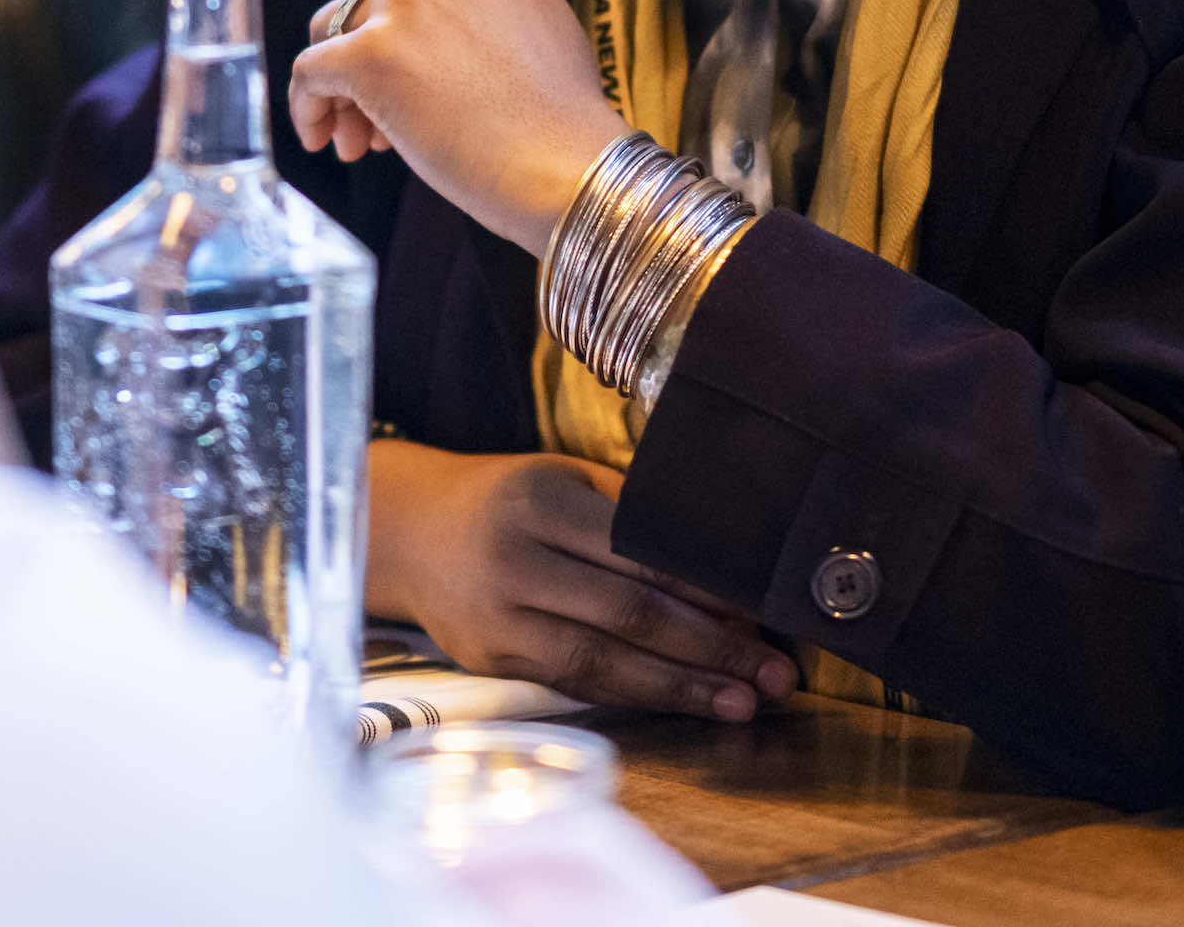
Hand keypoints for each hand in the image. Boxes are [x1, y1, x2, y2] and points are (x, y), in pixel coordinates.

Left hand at [290, 0, 625, 247]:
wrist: (567, 164)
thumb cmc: (558, 115)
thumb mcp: (532, 22)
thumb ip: (477, 6)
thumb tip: (418, 33)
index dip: (396, 31)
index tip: (411, 80)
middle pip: (362, 0)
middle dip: (362, 56)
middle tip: (376, 123)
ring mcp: (403, 3)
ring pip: (329, 32)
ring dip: (339, 88)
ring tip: (358, 143)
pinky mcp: (369, 55)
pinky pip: (308, 72)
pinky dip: (305, 107)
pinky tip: (320, 140)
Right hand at [368, 440, 795, 722]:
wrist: (408, 532)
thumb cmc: (506, 498)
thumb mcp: (562, 478)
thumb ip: (631, 512)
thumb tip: (720, 563)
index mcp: (541, 504)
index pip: (640, 555)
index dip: (705, 590)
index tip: (762, 612)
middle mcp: (516, 563)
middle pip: (630, 614)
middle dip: (711, 649)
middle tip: (774, 675)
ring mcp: (500, 619)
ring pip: (604, 662)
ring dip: (680, 688)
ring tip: (741, 704)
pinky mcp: (493, 660)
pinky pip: (575, 682)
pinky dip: (635, 694)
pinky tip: (680, 702)